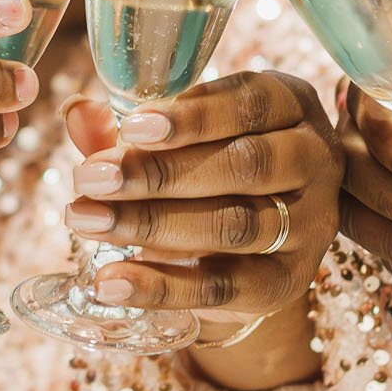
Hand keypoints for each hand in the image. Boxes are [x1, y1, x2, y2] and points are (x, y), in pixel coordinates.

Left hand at [61, 72, 343, 322]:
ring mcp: (311, 224)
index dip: (191, 116)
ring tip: (85, 221)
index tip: (128, 127)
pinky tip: (110, 281)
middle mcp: (314, 159)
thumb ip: (130, 131)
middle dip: (159, 173)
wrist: (248, 250)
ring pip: (235, 224)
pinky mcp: (287, 282)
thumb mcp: (177, 139)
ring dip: (151, 224)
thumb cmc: (208, 171)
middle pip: (244, 164)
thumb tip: (77, 112)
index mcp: (289, 104)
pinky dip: (161, 286)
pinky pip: (224, 286)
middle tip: (89, 179)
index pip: (249, 103)